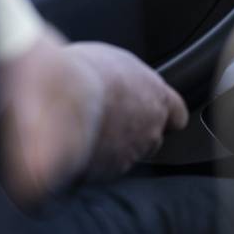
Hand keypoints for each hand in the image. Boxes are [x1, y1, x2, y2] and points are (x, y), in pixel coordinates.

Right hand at [67, 41, 188, 179]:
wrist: (56, 102)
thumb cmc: (81, 73)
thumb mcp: (112, 61)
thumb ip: (126, 79)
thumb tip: (118, 81)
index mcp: (157, 97)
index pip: (177, 114)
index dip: (165, 115)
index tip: (153, 113)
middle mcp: (150, 129)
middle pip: (152, 137)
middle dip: (134, 133)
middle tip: (108, 118)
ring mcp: (130, 153)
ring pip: (127, 155)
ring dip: (112, 148)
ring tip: (84, 129)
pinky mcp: (106, 172)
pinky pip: (102, 168)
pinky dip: (91, 161)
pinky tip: (73, 144)